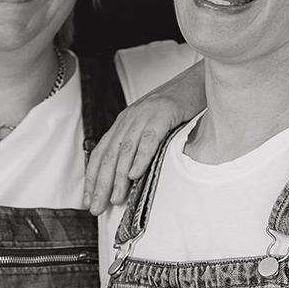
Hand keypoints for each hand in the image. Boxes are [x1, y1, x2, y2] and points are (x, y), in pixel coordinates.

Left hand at [83, 60, 205, 214]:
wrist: (199, 80)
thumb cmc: (178, 105)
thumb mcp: (153, 123)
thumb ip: (140, 144)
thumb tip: (131, 176)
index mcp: (125, 122)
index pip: (102, 152)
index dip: (93, 177)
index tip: (89, 200)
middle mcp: (130, 118)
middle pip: (109, 154)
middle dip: (101, 183)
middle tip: (97, 207)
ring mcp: (145, 115)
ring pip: (126, 149)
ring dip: (119, 176)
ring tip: (116, 197)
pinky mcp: (163, 113)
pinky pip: (149, 138)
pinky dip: (141, 157)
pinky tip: (135, 174)